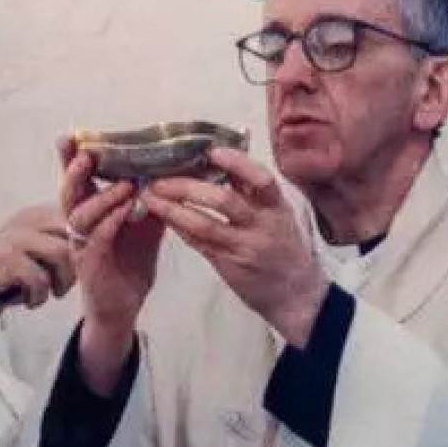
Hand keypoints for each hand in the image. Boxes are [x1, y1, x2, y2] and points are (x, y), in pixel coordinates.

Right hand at [0, 204, 77, 358]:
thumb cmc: (4, 282)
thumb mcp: (34, 258)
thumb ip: (59, 245)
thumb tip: (95, 243)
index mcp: (32, 215)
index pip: (76, 218)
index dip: (83, 245)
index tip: (76, 269)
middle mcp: (22, 220)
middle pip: (73, 233)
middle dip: (76, 264)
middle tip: (63, 286)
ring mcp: (10, 238)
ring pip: (61, 254)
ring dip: (61, 282)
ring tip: (49, 294)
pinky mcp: (1, 260)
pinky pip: (40, 277)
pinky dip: (39, 296)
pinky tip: (28, 302)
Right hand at [59, 139, 166, 393]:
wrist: (125, 305)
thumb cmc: (130, 262)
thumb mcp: (146, 227)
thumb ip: (153, 202)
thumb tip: (174, 173)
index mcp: (91, 211)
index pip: (79, 179)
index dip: (72, 158)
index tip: (73, 136)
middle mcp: (80, 224)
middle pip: (69, 191)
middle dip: (74, 170)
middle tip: (85, 153)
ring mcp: (81, 244)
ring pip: (80, 214)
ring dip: (103, 196)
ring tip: (125, 185)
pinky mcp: (88, 264)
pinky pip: (95, 239)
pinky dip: (110, 222)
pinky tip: (125, 212)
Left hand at [142, 148, 329, 345]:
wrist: (296, 295)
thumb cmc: (285, 249)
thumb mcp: (279, 215)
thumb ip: (253, 192)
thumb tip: (220, 161)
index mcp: (277, 208)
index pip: (261, 180)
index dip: (237, 163)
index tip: (212, 151)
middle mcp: (263, 226)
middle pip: (224, 200)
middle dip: (188, 187)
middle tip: (161, 178)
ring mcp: (245, 247)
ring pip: (205, 224)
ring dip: (173, 208)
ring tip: (151, 196)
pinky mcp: (229, 265)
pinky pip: (199, 243)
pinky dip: (179, 227)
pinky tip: (163, 216)